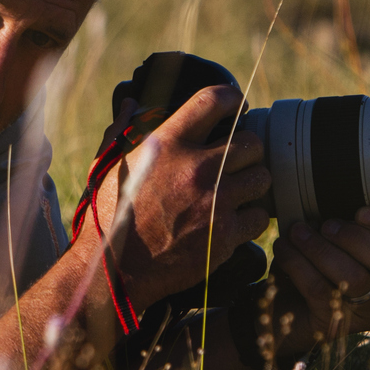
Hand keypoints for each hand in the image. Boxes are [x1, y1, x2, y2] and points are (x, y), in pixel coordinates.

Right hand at [88, 84, 272, 312]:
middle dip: (248, 148)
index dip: (231, 98)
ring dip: (253, 182)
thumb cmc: (108, 215)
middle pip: (251, 141)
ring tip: (239, 190)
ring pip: (262, 178)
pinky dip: (251, 218)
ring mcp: (215, 202)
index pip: (213, 100)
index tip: (236, 106)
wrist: (114, 270)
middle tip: (239, 158)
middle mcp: (196, 167)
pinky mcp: (226, 236)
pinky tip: (235, 219)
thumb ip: (121, 130)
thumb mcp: (108, 165)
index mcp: (167, 143)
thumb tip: (129, 103)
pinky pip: (260, 217)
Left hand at [266, 206, 369, 347]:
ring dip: (321, 249)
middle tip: (327, 225)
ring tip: (298, 232)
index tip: (361, 210)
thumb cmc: (314, 259)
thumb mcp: (332, 236)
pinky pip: (320, 291)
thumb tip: (330, 187)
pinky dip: (298, 263)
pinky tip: (284, 248)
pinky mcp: (336, 325)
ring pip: (355, 279)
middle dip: (356, 238)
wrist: (283, 301)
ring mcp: (365, 312)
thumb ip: (342, 219)